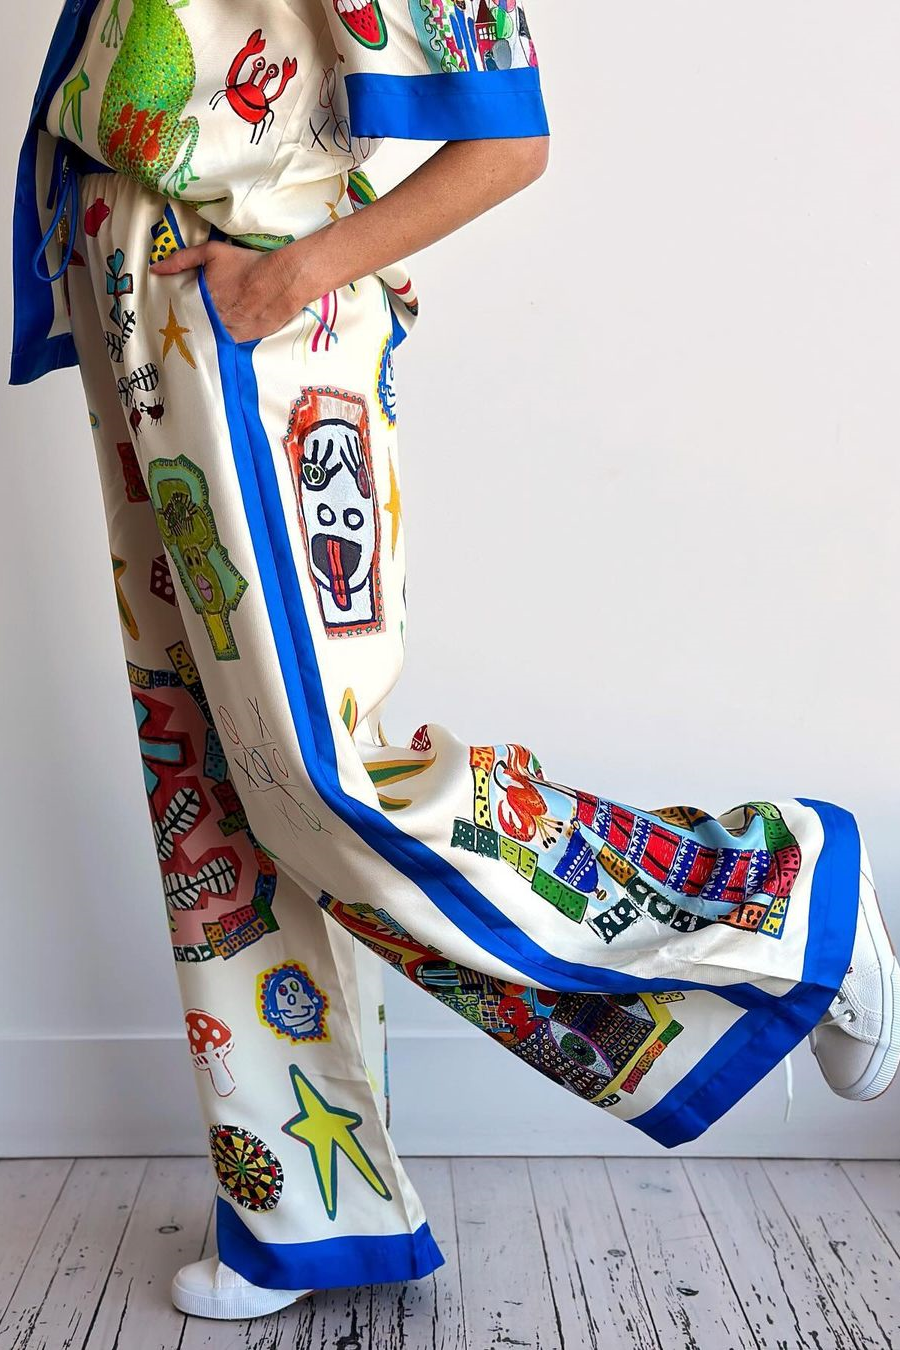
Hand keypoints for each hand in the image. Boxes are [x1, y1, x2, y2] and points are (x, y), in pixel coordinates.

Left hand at [150, 239, 316, 343]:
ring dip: (205, 333)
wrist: (281, 281)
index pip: (181, 309)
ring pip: (208, 336)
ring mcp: (227, 331)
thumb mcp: (212, 252)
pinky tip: (222, 334)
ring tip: (205, 329)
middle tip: (190, 321)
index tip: (176, 311)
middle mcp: (211, 318)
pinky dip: (222, 339)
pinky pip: (226, 343)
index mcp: (201, 298)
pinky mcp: (242, 340)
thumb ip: (181, 259)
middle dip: (191, 323)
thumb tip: (154, 269)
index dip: (179, 310)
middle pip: (193, 324)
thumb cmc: (247, 264)